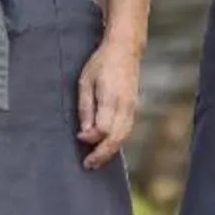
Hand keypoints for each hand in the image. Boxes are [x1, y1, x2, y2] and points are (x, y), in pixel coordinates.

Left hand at [75, 37, 141, 170]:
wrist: (125, 49)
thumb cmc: (101, 63)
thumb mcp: (85, 82)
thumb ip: (85, 108)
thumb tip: (84, 132)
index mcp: (111, 98)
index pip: (103, 129)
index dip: (91, 138)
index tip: (79, 139)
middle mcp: (125, 106)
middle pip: (117, 138)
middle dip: (102, 154)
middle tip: (89, 165)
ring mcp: (133, 108)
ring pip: (124, 137)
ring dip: (111, 151)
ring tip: (96, 161)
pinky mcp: (135, 108)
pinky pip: (127, 130)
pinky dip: (117, 142)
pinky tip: (107, 147)